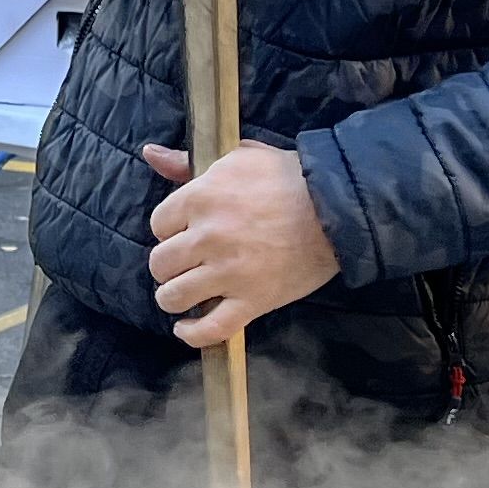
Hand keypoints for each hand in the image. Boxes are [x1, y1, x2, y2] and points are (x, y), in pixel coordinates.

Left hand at [139, 139, 338, 345]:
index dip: (170, 230)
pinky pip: (210, 328)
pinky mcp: (252, 301)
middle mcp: (208, 236)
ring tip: (186, 293)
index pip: (158, 224)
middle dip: (169, 265)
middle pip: (160, 263)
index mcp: (201, 198)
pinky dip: (192, 334)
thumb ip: (188, 160)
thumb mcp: (237, 157)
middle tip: (187, 263)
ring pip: (175, 297)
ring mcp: (229, 272)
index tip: (185, 233)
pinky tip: (186, 328)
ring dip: (175, 298)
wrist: (338, 208)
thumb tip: (151, 153)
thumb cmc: (289, 178)